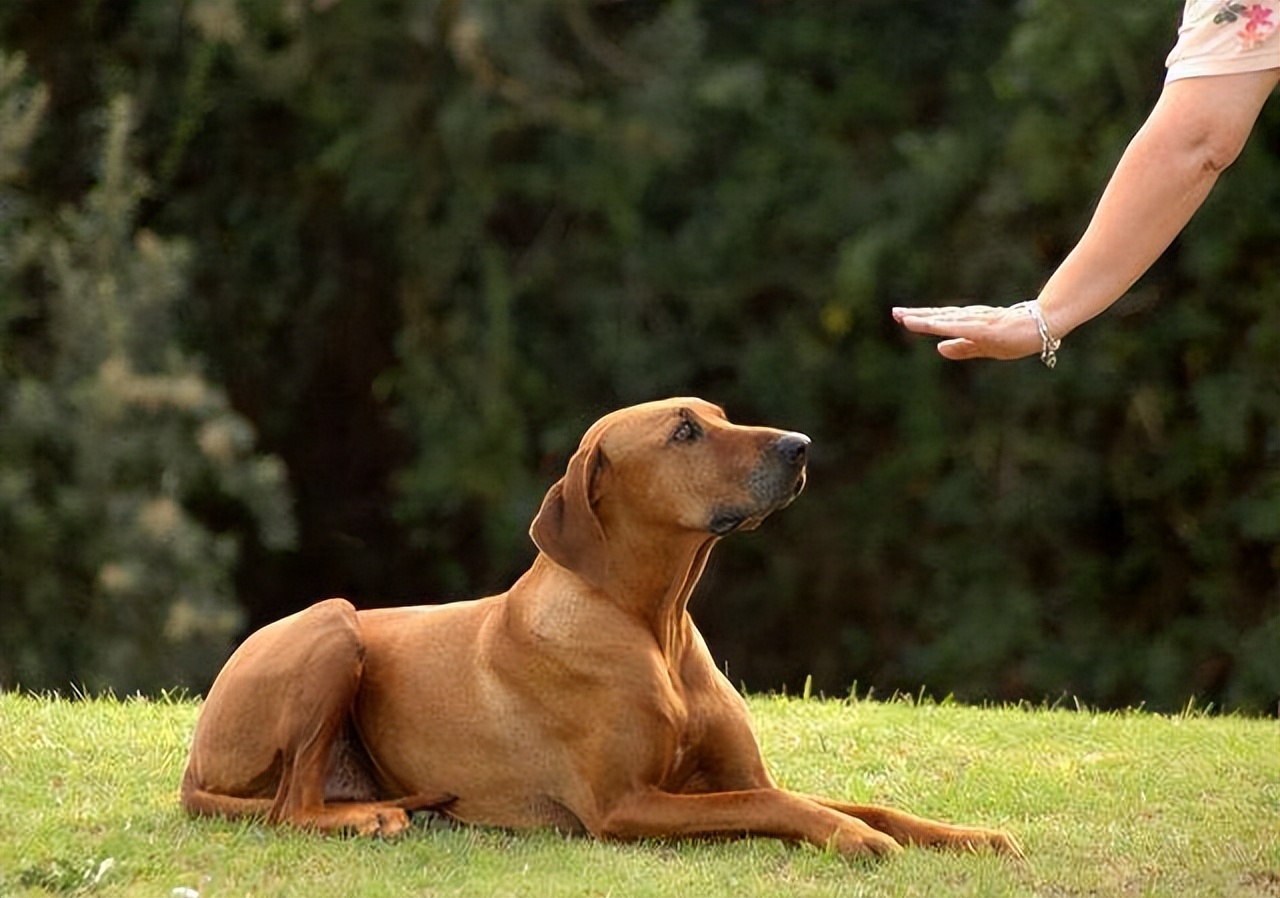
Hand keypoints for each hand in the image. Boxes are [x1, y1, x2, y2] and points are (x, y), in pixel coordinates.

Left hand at [891, 303, 1042, 360]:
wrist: (1047, 324)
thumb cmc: (1018, 334)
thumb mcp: (984, 346)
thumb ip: (962, 348)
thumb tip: (938, 349)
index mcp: (969, 323)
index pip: (940, 320)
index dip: (920, 318)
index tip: (900, 315)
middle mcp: (971, 319)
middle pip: (940, 317)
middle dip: (917, 315)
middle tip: (894, 312)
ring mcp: (979, 323)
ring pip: (948, 321)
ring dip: (927, 320)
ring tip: (906, 319)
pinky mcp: (987, 329)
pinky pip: (963, 328)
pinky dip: (946, 327)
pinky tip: (932, 326)